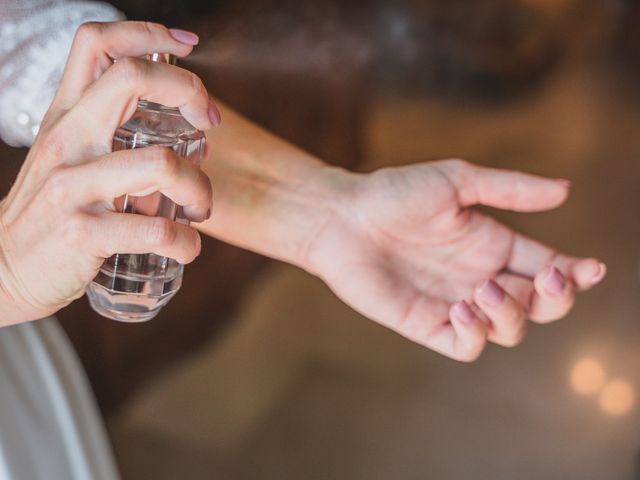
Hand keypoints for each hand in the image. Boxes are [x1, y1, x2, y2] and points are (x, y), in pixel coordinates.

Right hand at [0, 22, 217, 323]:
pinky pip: (155, 231)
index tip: (188, 49)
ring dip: (200, 188)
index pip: (98, 44)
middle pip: (132, 79)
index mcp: (66, 116)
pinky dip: (186, 242)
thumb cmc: (52, 213)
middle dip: (190, 92)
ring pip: (161, 165)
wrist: (5, 272)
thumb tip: (186, 132)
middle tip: (209, 126)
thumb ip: (111, 135)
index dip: (148, 33)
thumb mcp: (69, 159)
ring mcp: (71, 186)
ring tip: (199, 208)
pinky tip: (187, 248)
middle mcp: (66, 140)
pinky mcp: (81, 233)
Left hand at [305, 160, 605, 360]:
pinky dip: (476, 335)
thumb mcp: (456, 181)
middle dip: (555, 299)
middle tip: (545, 278)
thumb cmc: (394, 193)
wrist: (341, 217)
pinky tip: (463, 310)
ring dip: (511, 316)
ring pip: (509, 330)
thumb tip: (566, 189)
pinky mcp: (425, 324)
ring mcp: (454, 303)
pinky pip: (465, 346)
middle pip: (539, 306)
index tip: (592, 269)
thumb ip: (509, 189)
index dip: (576, 274)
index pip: (547, 268)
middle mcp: (479, 277)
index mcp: (492, 245)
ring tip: (484, 290)